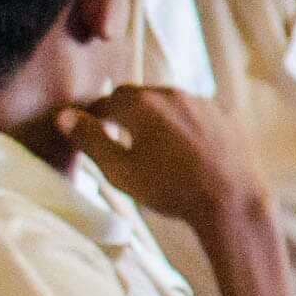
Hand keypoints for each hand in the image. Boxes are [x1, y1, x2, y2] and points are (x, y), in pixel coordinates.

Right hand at [58, 83, 269, 232]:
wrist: (230, 201)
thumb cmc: (171, 189)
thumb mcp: (120, 170)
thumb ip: (90, 140)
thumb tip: (65, 117)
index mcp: (142, 105)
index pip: (106, 101)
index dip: (94, 115)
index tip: (90, 128)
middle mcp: (172, 94)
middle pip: (138, 96)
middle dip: (124, 112)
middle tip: (117, 133)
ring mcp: (202, 102)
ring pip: (168, 101)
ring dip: (156, 115)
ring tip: (152, 143)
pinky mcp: (225, 114)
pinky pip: (196, 111)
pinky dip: (184, 122)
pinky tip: (185, 147)